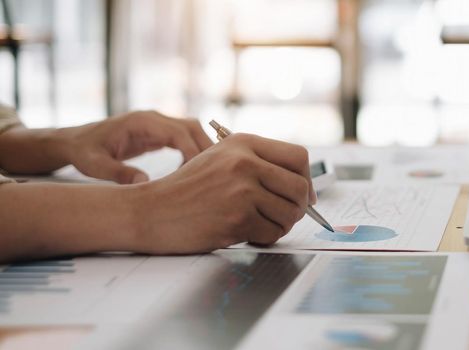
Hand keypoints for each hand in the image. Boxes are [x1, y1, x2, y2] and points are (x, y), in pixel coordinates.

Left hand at [62, 111, 212, 183]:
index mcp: (141, 121)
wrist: (74, 142)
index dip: (194, 151)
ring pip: (192, 131)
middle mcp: (153, 118)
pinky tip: (194, 171)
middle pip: (192, 127)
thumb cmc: (83, 152)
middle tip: (216, 174)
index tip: (200, 173)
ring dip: (203, 149)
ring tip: (210, 173)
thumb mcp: (95, 165)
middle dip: (207, 148)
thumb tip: (145, 184)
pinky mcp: (158, 133)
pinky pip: (184, 138)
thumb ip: (118, 173)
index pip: (179, 132)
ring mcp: (157, 124)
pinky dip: (193, 151)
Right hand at [128, 133, 315, 253]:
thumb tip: (302, 184)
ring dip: (281, 225)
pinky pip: (272, 233)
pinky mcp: (237, 219)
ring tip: (260, 224)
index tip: (302, 194)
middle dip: (298, 207)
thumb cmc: (186, 189)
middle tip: (285, 215)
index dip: (306, 179)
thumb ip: (258, 162)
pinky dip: (265, 238)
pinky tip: (247, 233)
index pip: (298, 157)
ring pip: (289, 213)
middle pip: (300, 187)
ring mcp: (241, 190)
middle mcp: (245, 162)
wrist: (150, 211)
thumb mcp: (220, 158)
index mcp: (243, 143)